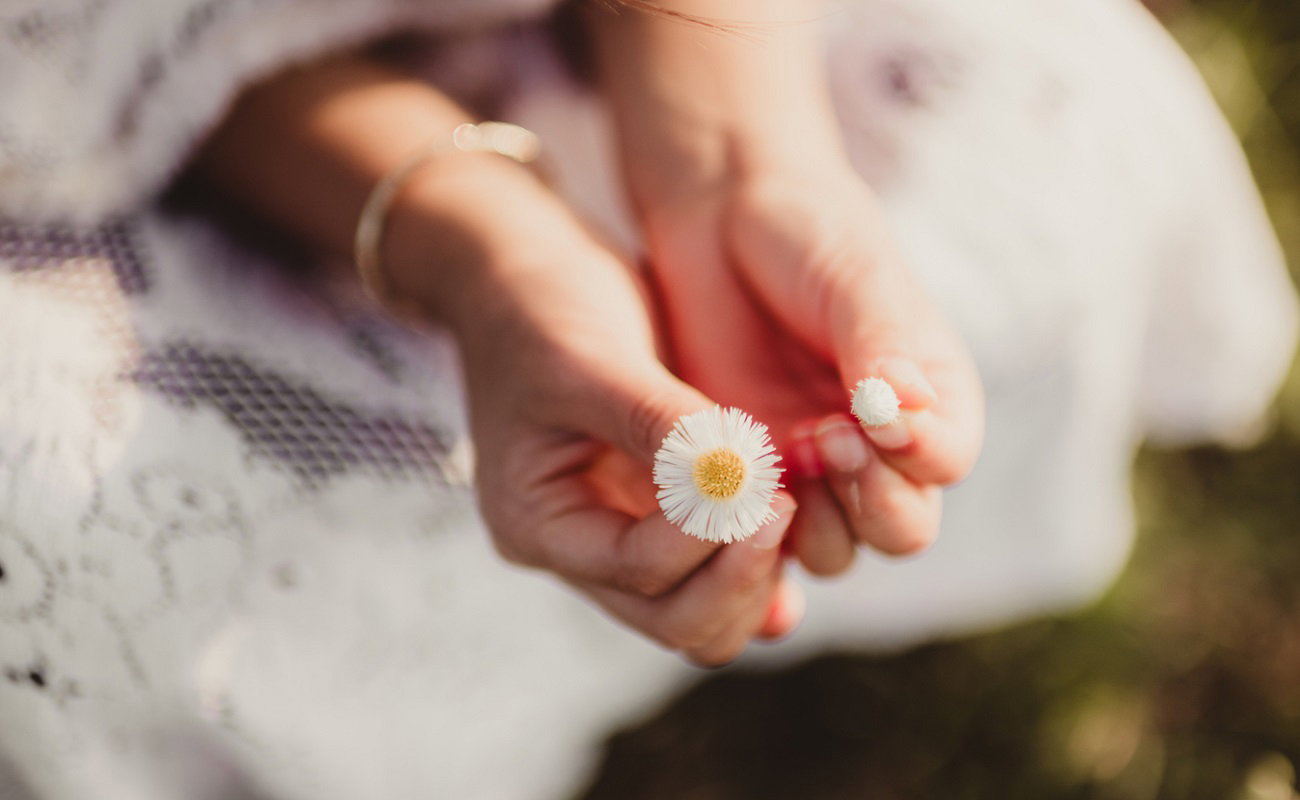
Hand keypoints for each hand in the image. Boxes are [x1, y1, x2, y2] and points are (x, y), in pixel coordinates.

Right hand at [438, 182, 803, 665]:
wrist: (525, 277)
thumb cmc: (539, 310)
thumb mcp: (592, 361)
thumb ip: (661, 426)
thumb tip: (735, 481)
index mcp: (539, 523)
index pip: (639, 569)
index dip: (710, 533)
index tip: (761, 478)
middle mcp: (580, 548)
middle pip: (677, 620)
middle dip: (739, 573)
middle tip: (784, 503)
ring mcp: (623, 538)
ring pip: (706, 614)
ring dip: (755, 574)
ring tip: (789, 503)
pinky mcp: (662, 518)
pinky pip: (719, 573)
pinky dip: (758, 562)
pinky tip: (793, 525)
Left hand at [640, 159, 983, 575]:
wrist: (719, 215)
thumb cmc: (806, 232)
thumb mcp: (856, 276)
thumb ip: (882, 344)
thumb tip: (909, 410)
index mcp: (929, 397)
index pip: (947, 462)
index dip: (917, 455)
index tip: (868, 413)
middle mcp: (879, 446)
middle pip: (902, 527)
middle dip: (872, 502)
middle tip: (825, 439)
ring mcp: (811, 467)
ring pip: (835, 547)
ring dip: (814, 523)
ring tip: (780, 453)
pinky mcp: (748, 475)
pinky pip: (760, 535)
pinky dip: (751, 526)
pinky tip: (730, 480)